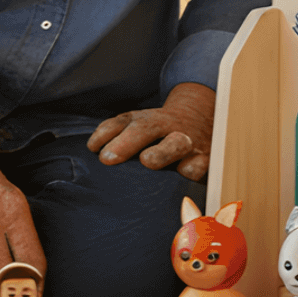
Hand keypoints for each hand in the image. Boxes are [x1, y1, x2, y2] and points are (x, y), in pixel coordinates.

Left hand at [87, 81, 215, 180]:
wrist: (203, 118)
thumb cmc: (161, 130)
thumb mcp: (139, 123)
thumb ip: (115, 132)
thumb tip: (93, 147)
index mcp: (148, 120)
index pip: (124, 122)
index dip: (107, 133)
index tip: (93, 148)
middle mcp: (166, 127)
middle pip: (147, 127)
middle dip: (127, 141)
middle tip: (108, 158)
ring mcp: (187, 142)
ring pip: (176, 143)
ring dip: (161, 151)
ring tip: (147, 160)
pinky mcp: (204, 160)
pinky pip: (197, 167)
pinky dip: (189, 172)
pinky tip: (181, 178)